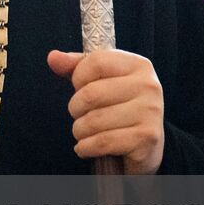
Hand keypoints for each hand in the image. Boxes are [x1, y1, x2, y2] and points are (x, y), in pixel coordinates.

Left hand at [48, 49, 164, 173]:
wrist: (146, 147)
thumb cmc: (119, 109)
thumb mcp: (101, 82)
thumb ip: (77, 67)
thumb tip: (53, 57)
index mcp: (138, 65)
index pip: (96, 62)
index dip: (78, 77)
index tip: (80, 89)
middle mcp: (149, 86)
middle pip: (91, 94)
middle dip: (76, 109)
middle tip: (81, 116)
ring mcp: (150, 112)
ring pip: (94, 121)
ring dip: (80, 131)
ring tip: (85, 133)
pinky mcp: (147, 138)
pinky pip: (102, 142)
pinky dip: (86, 147)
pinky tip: (87, 147)